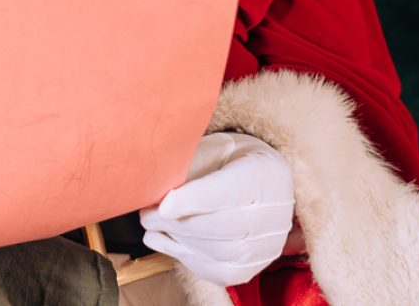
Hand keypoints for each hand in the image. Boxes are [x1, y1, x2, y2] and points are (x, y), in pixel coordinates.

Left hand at [138, 132, 293, 286]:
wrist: (266, 188)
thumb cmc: (233, 161)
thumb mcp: (216, 146)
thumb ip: (191, 162)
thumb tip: (157, 180)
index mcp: (264, 174)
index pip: (229, 192)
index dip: (193, 201)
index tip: (163, 204)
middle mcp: (272, 215)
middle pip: (221, 226)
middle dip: (176, 223)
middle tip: (147, 214)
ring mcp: (264, 246)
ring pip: (216, 253)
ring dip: (177, 240)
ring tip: (152, 225)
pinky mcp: (249, 268)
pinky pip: (215, 272)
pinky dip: (185, 257)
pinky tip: (167, 240)